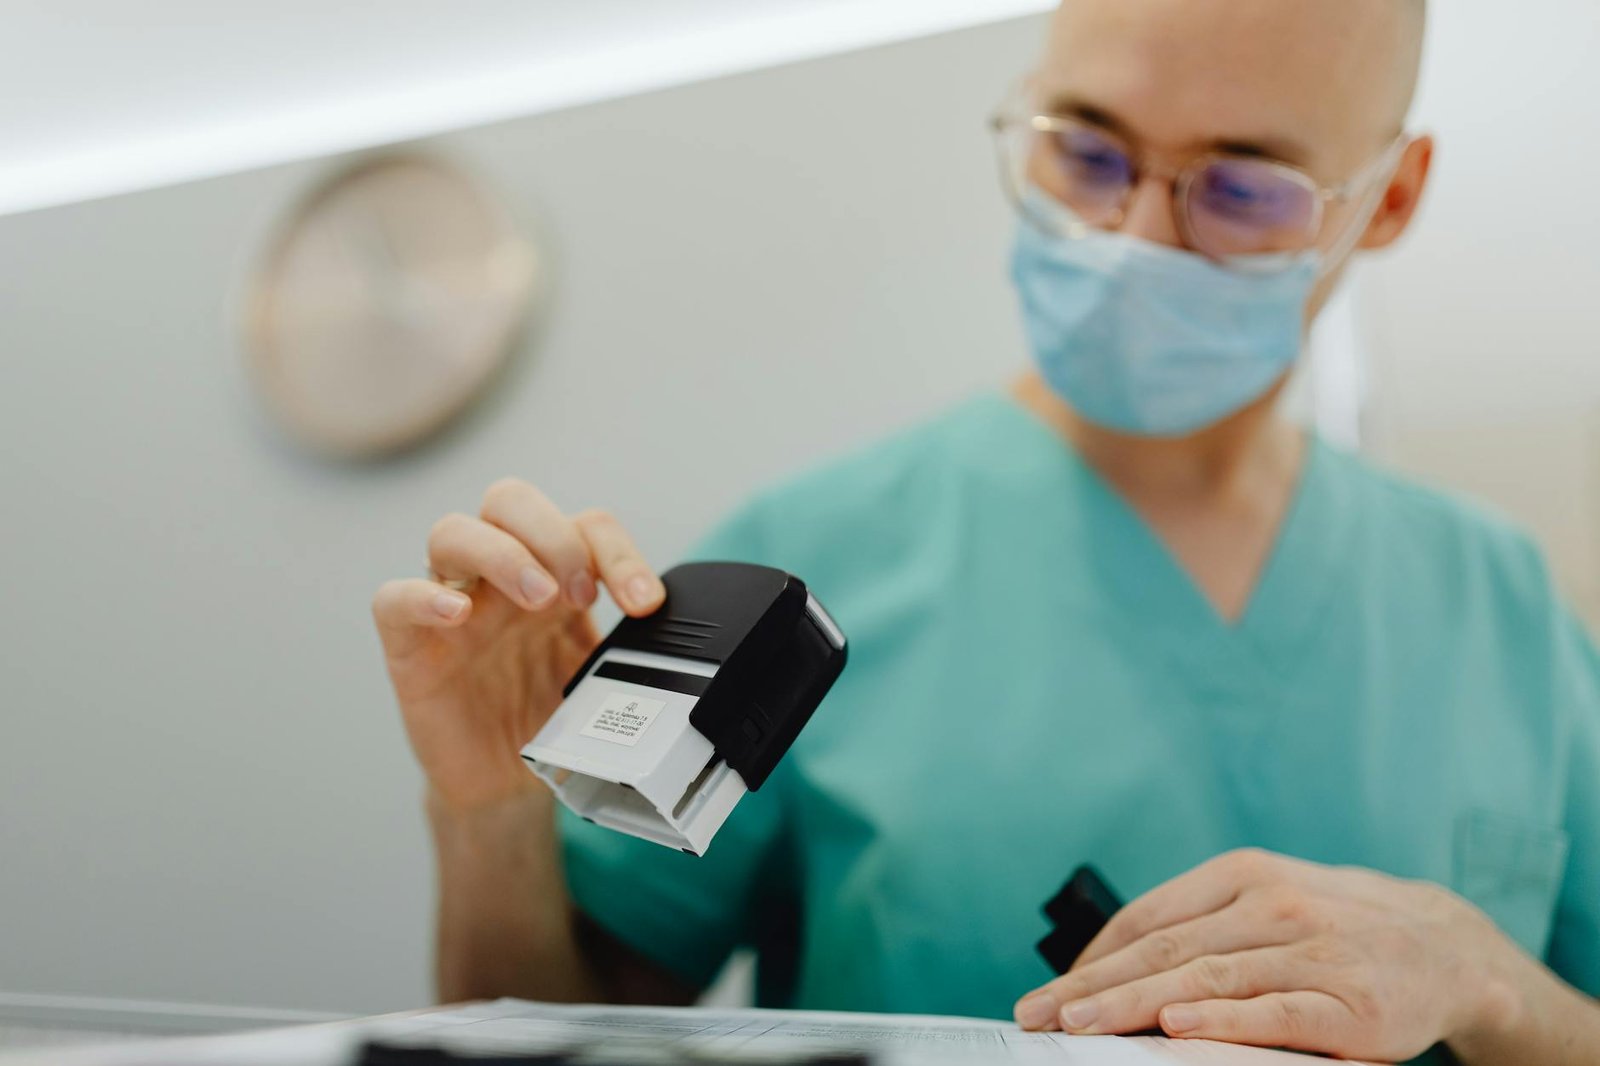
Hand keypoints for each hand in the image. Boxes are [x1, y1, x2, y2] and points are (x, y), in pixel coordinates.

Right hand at [373, 479, 664, 812]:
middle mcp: (500, 577)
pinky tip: (458, 614)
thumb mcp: (604, 677)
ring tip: (539, 600)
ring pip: (452, 532)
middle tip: (581, 592)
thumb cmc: (550, 718)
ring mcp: (451, 604)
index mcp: (554, 574)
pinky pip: (393, 599)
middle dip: (553, 534)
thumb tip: (677, 632)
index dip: (619, 552)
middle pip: (509, 500)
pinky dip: (422, 596)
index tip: (644, 603)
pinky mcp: (409, 645)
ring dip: (503, 555)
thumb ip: (634, 648)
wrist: (506, 784)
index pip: (585, 524)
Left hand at [1013, 849, 1525, 1061]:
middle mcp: (1272, 903)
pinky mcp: (1349, 1000)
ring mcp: (1312, 949)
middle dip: (1095, 985)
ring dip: (1136, 1004)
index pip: (1148, 917)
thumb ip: (1200, 925)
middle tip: (1043, 1015)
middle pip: (1165, 947)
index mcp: (1242, 874)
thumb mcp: (1265, 904)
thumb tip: (1110, 966)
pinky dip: (1222, 1019)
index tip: (1050, 992)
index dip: (1094, 957)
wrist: (1445, 948)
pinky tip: (1176, 1028)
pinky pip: (1273, 1012)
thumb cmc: (1332, 930)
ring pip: (1207, 977)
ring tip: (1084, 1025)